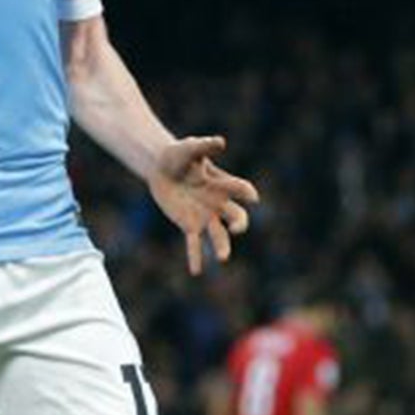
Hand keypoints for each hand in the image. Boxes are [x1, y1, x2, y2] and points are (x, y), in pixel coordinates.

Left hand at [149, 136, 259, 274]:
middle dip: (239, 223)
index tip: (251, 197)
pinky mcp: (190, 225)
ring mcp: (205, 216)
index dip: (246, 193)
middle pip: (236, 216)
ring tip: (223, 259)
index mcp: (223, 183)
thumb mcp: (189, 147)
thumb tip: (221, 142)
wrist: (162, 167)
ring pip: (218, 235)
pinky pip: (195, 243)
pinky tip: (196, 271)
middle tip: (237, 228)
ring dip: (222, 246)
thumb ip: (204, 146)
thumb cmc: (180, 155)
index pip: (239, 189)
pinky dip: (196, 257)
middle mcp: (219, 203)